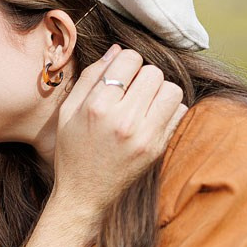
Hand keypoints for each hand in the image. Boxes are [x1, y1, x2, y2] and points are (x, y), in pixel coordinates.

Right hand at [50, 45, 186, 212]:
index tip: (120, 75)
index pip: (129, 59)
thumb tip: (117, 50)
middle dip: (143, 76)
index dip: (126, 62)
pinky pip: (179, 112)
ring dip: (159, 91)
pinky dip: (168, 110)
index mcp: (97, 106)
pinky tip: (151, 118)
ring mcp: (144, 136)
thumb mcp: (68, 112)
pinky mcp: (157, 148)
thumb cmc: (72, 151)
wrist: (83, 196)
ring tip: (144, 103)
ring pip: (171, 89)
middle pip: (153, 72)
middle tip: (132, 90)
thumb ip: (90, 78)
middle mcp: (123, 120)